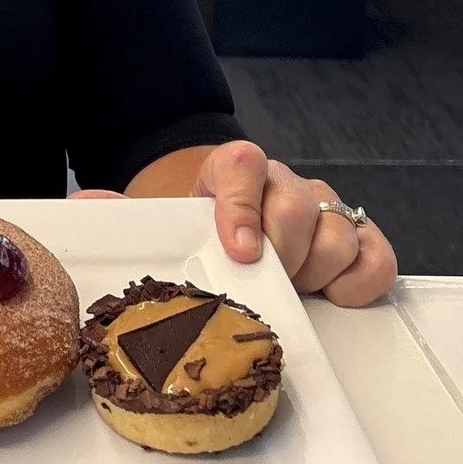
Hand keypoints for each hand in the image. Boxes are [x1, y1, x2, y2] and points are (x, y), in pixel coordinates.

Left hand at [72, 138, 396, 306]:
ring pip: (339, 232)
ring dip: (316, 271)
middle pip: (297, 208)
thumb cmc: (187, 223)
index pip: (243, 165)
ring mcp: (321, 210)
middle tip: (259, 283)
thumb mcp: (151, 215)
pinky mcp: (353, 240)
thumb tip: (87, 211)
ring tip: (287, 291)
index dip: (242, 207)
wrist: (217, 221)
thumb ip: (116, 213)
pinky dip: (361, 280)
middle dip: (280, 254)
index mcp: (229, 168)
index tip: (238, 251)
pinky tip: (332, 297)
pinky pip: (375, 255)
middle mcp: (281, 183)